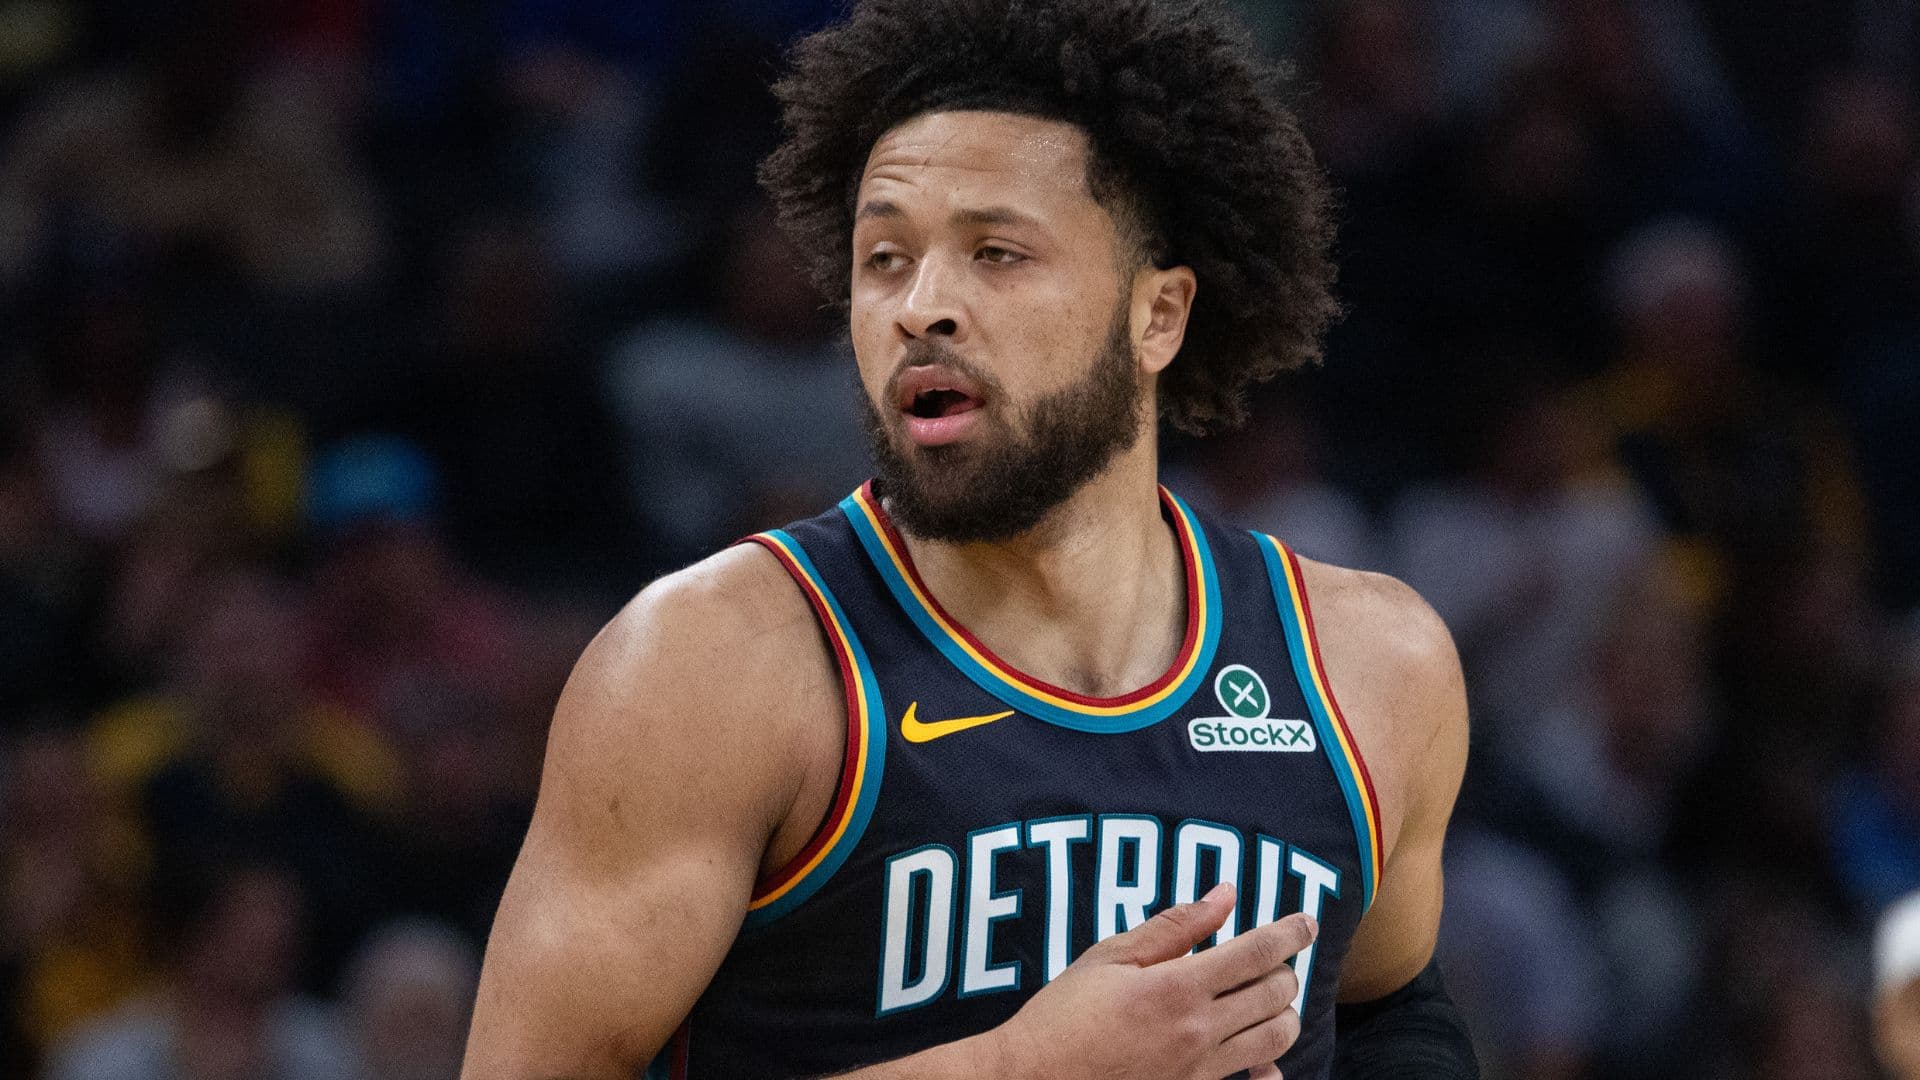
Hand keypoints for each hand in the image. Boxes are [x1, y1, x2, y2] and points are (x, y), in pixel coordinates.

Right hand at [988, 883, 1315, 1079]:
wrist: (1034, 1079)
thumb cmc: (1064, 1015)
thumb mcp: (1110, 957)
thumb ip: (1174, 926)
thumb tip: (1224, 895)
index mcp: (1178, 987)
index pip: (1258, 952)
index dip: (1291, 932)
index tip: (1306, 920)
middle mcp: (1199, 1031)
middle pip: (1276, 993)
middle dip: (1286, 968)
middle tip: (1276, 956)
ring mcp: (1200, 1070)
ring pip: (1276, 1038)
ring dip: (1283, 1011)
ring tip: (1267, 995)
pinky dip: (1269, 1070)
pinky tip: (1259, 1057)